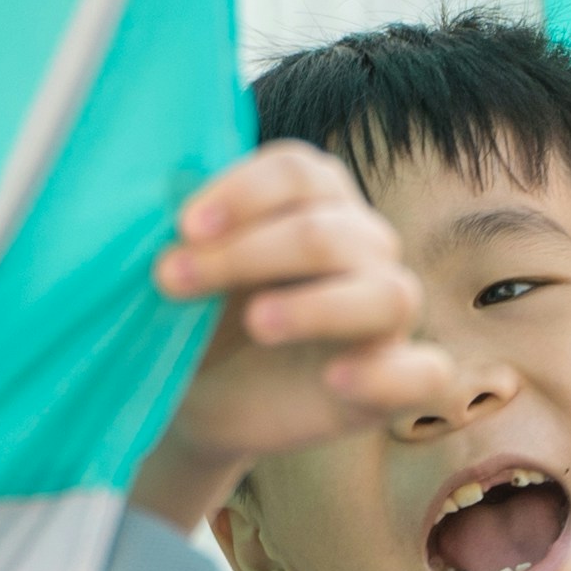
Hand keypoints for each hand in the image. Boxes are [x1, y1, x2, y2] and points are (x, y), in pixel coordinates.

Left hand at [129, 141, 451, 521]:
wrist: (202, 398)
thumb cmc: (198, 317)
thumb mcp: (183, 270)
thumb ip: (181, 235)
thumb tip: (145, 201)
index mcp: (314, 202)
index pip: (300, 172)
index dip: (245, 193)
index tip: (183, 227)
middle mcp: (362, 247)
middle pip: (329, 232)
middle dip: (247, 253)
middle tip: (172, 279)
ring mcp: (384, 315)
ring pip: (385, 293)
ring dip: (317, 306)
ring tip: (257, 323)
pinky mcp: (394, 380)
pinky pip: (425, 373)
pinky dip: (387, 372)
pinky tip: (336, 379)